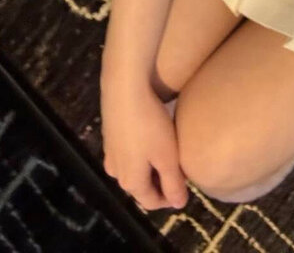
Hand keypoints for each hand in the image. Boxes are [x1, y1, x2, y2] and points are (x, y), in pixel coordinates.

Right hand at [101, 75, 188, 211]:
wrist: (124, 88)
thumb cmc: (150, 125)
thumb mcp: (167, 157)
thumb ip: (173, 183)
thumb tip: (178, 205)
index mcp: (130, 182)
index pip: (151, 202)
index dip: (169, 199)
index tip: (185, 188)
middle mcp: (115, 171)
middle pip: (140, 186)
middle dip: (158, 183)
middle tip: (177, 170)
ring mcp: (109, 152)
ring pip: (132, 168)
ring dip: (149, 167)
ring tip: (165, 153)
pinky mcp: (108, 133)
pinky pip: (126, 152)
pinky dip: (139, 152)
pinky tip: (149, 136)